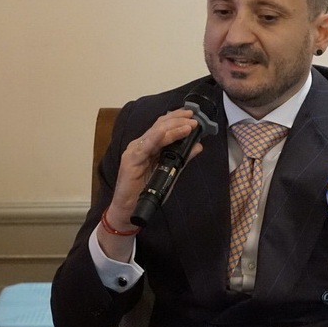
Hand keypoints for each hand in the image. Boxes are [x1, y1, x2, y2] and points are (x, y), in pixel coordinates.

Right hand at [97, 109, 201, 260]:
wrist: (129, 209)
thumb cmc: (147, 191)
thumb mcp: (171, 172)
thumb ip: (183, 159)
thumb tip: (198, 146)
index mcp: (149, 146)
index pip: (163, 127)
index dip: (177, 119)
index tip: (193, 116)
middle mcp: (141, 145)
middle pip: (160, 126)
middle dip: (178, 120)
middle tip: (194, 118)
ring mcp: (135, 151)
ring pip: (154, 133)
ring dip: (173, 127)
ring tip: (188, 125)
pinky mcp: (131, 160)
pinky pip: (145, 146)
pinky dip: (157, 138)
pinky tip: (166, 134)